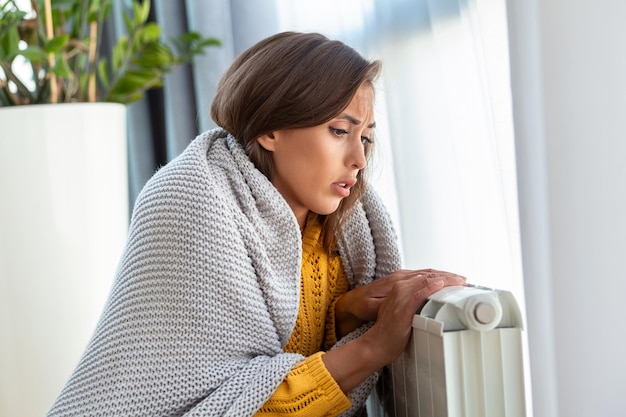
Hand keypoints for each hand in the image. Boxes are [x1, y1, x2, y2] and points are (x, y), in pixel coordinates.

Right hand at [322, 269, 465, 391]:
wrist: (376, 345)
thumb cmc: (389, 331)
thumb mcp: (401, 309)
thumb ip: (413, 301)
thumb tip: (431, 301)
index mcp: (399, 288)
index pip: (424, 275)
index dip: (442, 275)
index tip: (456, 279)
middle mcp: (399, 289)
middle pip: (427, 275)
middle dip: (447, 275)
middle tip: (463, 279)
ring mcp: (400, 298)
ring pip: (425, 281)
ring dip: (444, 279)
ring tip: (458, 281)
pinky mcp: (402, 309)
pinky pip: (418, 294)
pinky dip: (430, 288)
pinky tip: (440, 285)